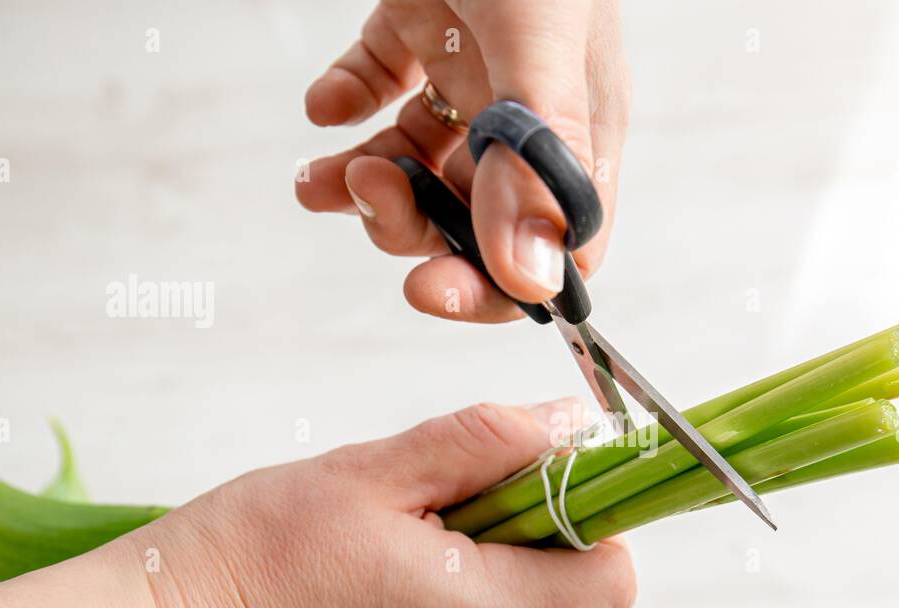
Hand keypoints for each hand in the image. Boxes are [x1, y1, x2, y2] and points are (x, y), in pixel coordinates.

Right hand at [136, 400, 635, 607]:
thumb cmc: (245, 556)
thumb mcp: (366, 473)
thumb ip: (481, 444)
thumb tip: (570, 427)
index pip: (607, 585)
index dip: (595, 527)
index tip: (550, 490)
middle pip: (547, 600)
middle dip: (506, 545)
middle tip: (421, 517)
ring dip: (462, 587)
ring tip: (374, 566)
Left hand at [296, 0, 630, 321]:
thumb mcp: (538, 39)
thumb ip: (532, 153)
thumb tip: (531, 277)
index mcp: (577, 127)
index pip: (551, 250)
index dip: (492, 286)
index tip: (429, 289)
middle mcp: (525, 114)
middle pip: (473, 219)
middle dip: (412, 224)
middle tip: (366, 193)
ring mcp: (471, 73)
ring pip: (420, 166)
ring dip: (365, 183)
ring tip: (322, 176)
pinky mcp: (420, 26)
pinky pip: (379, 89)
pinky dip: (346, 107)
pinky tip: (327, 104)